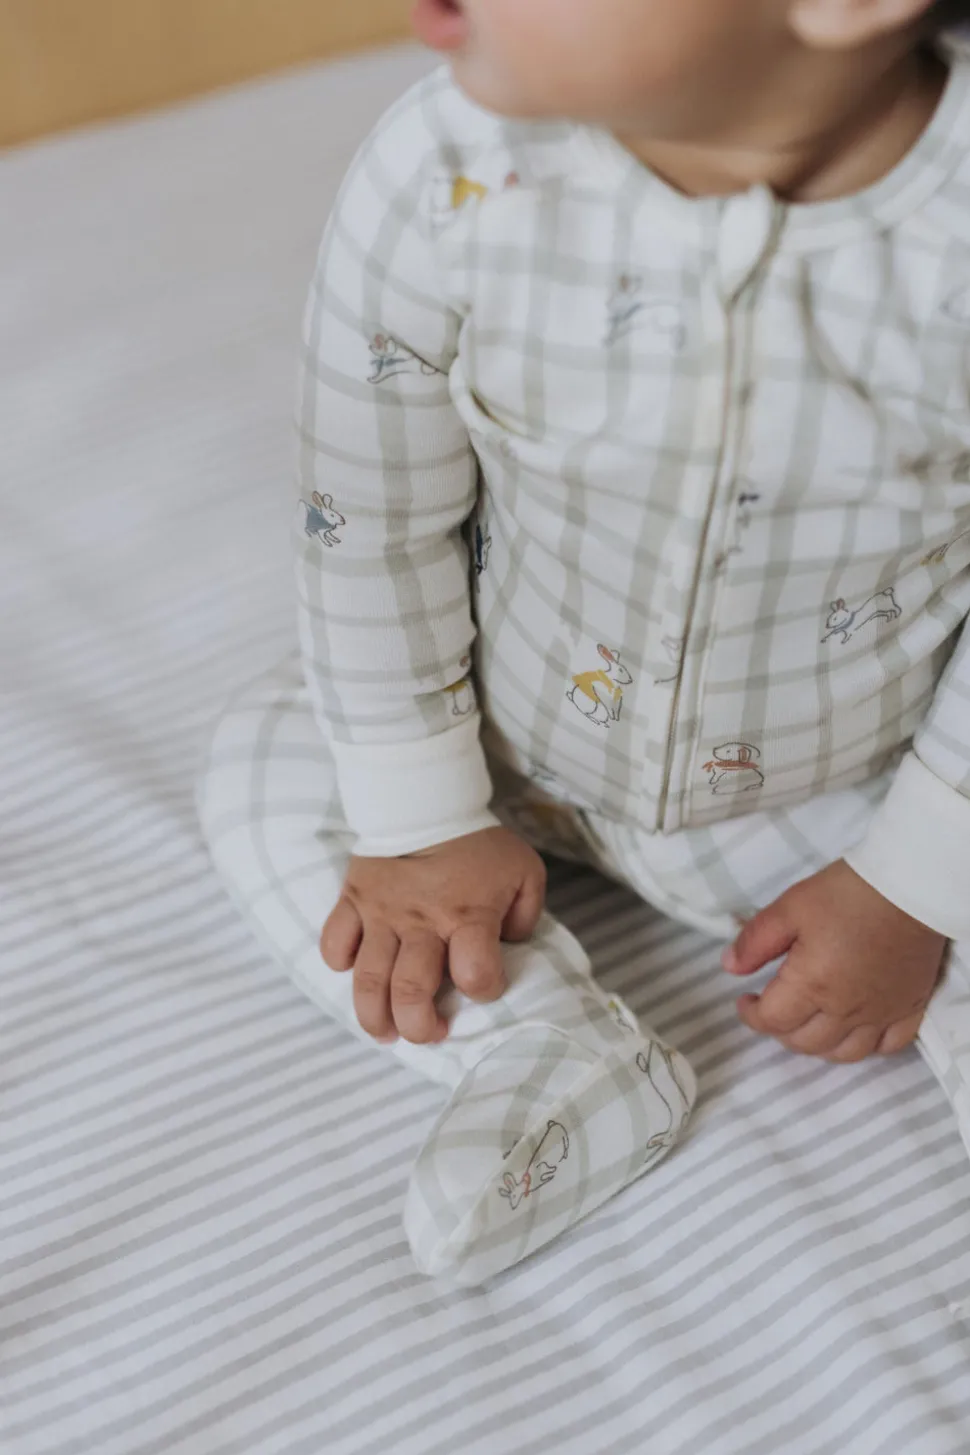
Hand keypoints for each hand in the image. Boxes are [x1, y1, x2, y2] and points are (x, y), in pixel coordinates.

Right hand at [321, 827, 545, 1046]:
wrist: (427, 796)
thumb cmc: (479, 842)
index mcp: (468, 915)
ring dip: (374, 1015)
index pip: (476, 974)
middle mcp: (421, 922)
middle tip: (427, 1033)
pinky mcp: (353, 899)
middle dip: (419, 1027)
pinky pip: (334, 941)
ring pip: (368, 979)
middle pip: (411, 992)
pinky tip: (352, 972)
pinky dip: (339, 963)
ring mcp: (381, 913)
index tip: (486, 986)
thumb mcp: (524, 872)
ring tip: (384, 1033)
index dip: (485, 990)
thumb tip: (510, 948)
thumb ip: (526, 916)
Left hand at [723, 859, 946, 1062]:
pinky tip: (855, 1030)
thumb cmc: (847, 894)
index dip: (751, 1015)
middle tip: (774, 1008)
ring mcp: (881, 1014)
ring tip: (807, 1022)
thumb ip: (756, 941)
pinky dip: (867, 1047)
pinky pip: (888, 1046)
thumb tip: (730, 967)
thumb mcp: (790, 907)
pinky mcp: (910, 1007)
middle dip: (780, 1030)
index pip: (772, 1021)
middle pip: (805, 1043)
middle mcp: (847, 1010)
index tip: (745, 1000)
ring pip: (844, 1053)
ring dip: (818, 1045)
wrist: (910, 887)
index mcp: (812, 986)